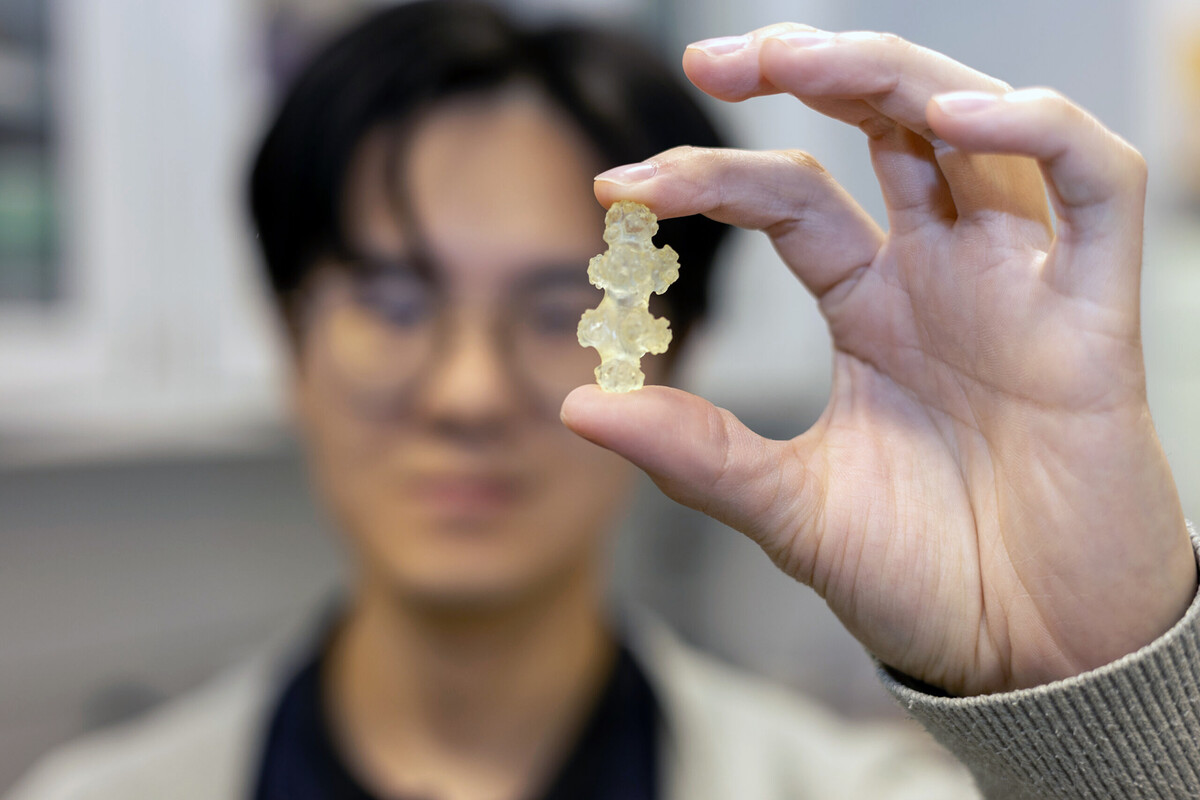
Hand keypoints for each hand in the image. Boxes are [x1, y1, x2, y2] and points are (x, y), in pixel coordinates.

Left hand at [561, 24, 1195, 694]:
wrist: (1024, 657)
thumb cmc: (921, 578)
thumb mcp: (789, 508)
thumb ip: (694, 453)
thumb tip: (576, 404)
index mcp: (871, 307)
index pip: (789, 196)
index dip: (709, 178)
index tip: (618, 189)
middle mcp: (942, 274)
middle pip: (885, 123)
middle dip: (806, 70)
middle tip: (711, 58)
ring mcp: (1019, 284)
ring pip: (977, 125)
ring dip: (897, 73)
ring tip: (804, 60)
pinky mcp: (1097, 314)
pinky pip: (1094, 184)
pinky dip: (1035, 133)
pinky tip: (953, 122)